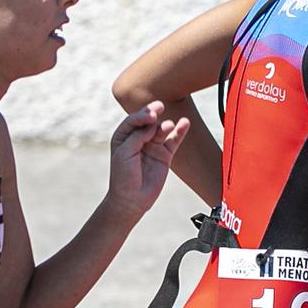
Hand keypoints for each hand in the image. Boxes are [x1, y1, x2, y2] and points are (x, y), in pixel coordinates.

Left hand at [106, 101, 189, 216]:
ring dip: (165, 126)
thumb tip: (153, 123)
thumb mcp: (124, 153)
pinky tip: (185, 123)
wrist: (132, 199)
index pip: (134, 120)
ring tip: (168, 127)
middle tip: (159, 108)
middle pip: (148, 121)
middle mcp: (138, 139)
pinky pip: (173, 141)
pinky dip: (180, 132)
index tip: (151, 115)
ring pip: (161, 130)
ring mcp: (152, 146)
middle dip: (153, 113)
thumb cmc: (123, 176)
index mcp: (124, 136)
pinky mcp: (164, 155)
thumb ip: (137, 136)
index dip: (141, 115)